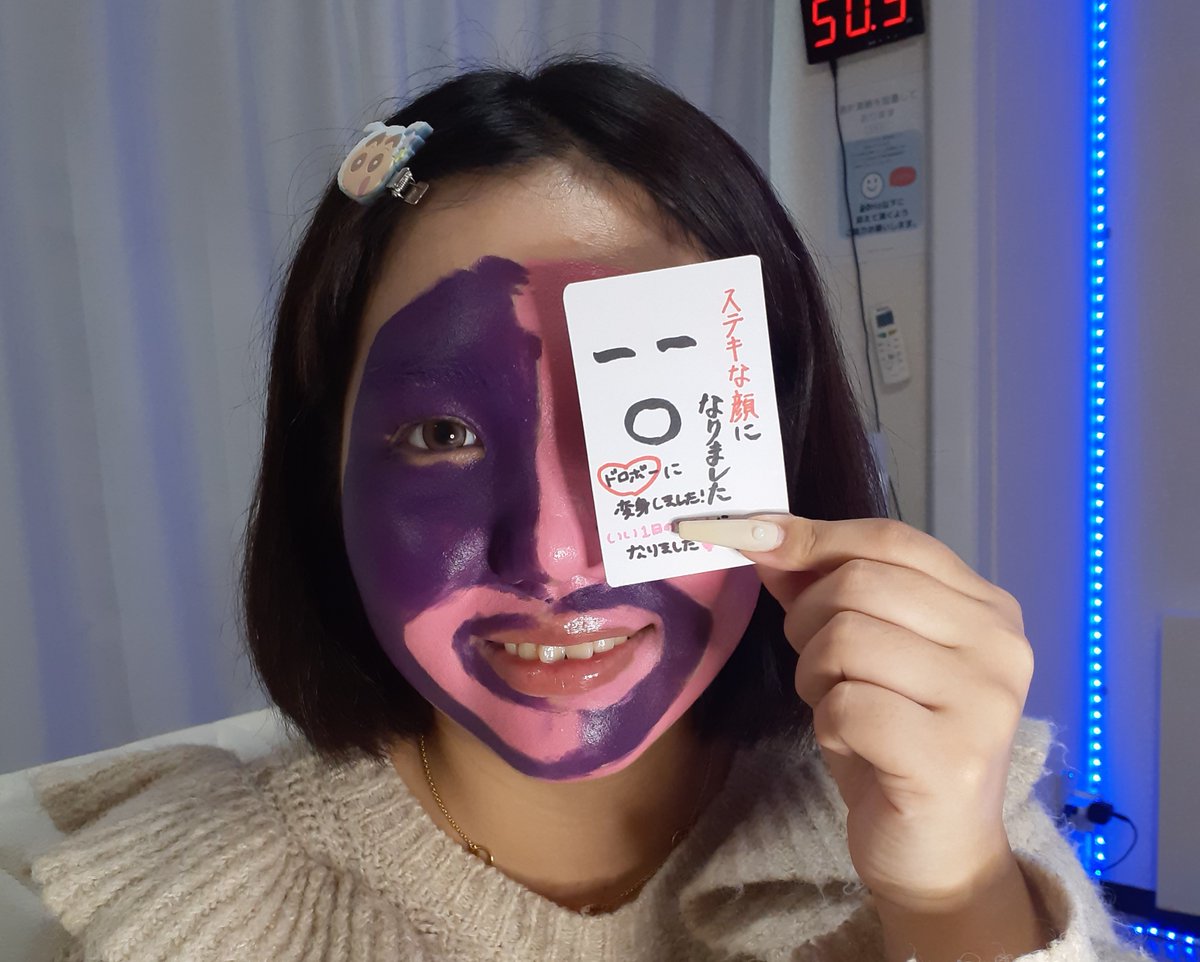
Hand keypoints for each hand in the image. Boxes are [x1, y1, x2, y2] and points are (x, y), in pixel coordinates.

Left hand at [678, 515, 1034, 913]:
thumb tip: (764, 534)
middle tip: (818, 667)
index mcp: (986, 608)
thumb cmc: (896, 742)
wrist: (938, 854)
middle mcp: (998, 645)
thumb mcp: (862, 654)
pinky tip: (854, 746)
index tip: (752, 536)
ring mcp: (983, 700)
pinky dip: (827, 723)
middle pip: (859, 583)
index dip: (813, 534)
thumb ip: (824, 590)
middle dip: (808, 619)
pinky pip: (845, 705)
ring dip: (815, 675)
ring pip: (846, 638)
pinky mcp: (952, 757)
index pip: (890, 539)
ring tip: (839, 708)